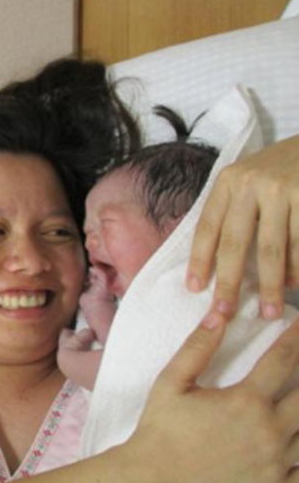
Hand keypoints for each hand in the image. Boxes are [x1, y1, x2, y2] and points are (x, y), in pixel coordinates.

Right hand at [128, 311, 298, 482]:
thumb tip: (218, 316)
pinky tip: (298, 443)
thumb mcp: (171, 383)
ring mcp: (277, 463)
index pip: (282, 359)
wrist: (155, 482)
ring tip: (296, 405)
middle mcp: (269, 431)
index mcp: (245, 401)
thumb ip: (197, 348)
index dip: (296, 337)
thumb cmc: (161, 430)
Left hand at [187, 134, 298, 318]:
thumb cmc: (279, 170)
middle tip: (225, 313)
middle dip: (229, 282)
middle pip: (235, 242)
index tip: (194, 288)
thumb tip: (210, 262)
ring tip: (270, 310)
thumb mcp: (247, 180)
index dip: (199, 259)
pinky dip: (297, 267)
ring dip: (271, 284)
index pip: (207, 226)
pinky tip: (295, 285)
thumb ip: (231, 211)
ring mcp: (283, 190)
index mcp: (228, 181)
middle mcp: (251, 183)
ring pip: (273, 249)